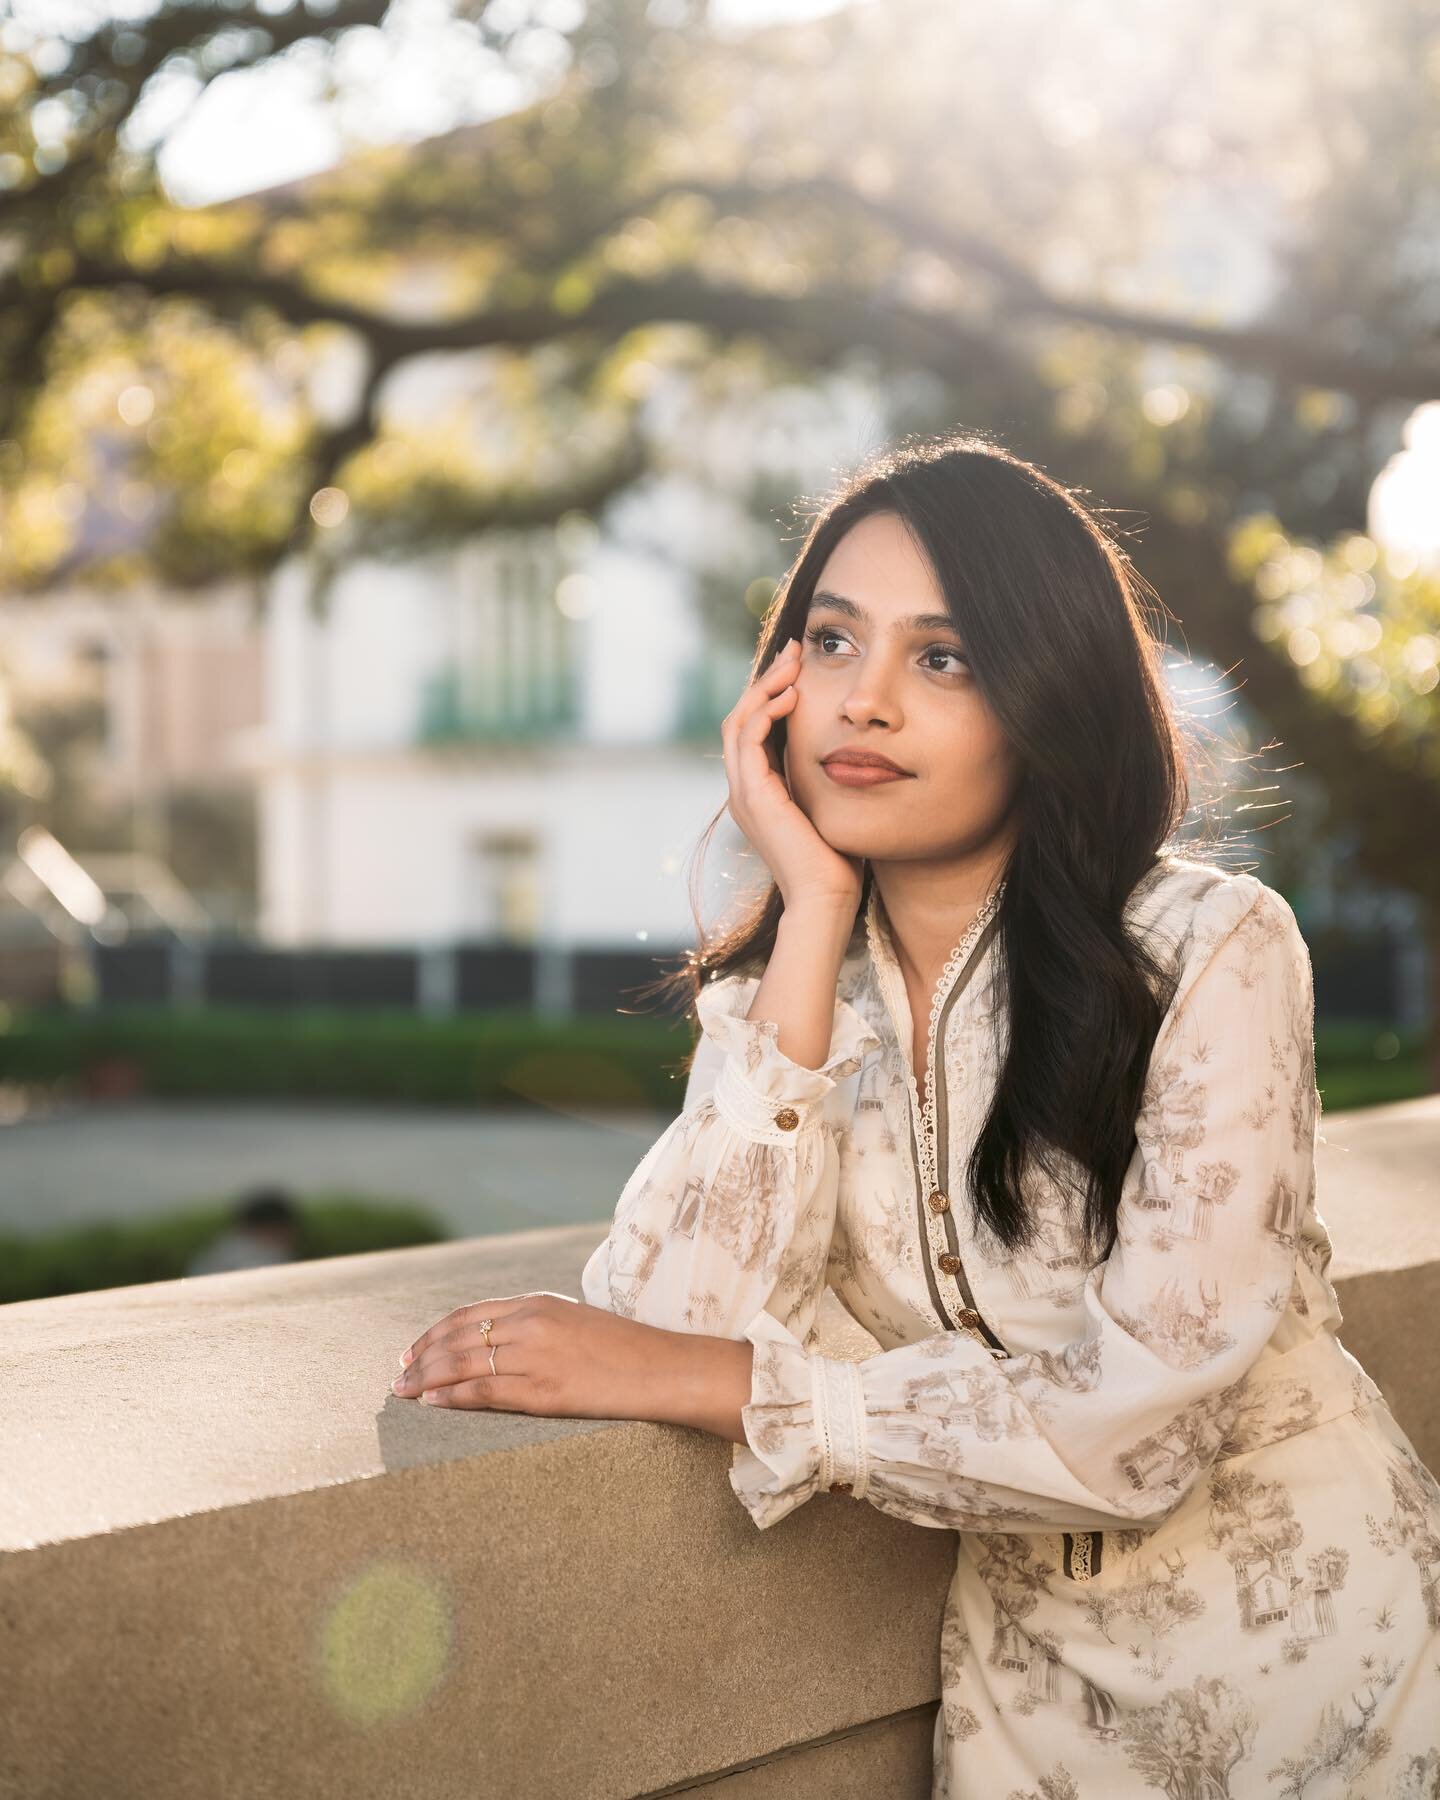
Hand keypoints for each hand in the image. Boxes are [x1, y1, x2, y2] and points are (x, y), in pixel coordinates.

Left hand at [391, 1290, 684, 1422]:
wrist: (664, 1369)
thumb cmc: (626, 1350)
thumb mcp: (576, 1322)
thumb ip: (538, 1326)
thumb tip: (500, 1344)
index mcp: (538, 1303)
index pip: (469, 1314)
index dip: (434, 1333)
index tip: (412, 1349)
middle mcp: (531, 1323)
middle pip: (458, 1338)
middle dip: (421, 1357)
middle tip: (397, 1376)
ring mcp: (536, 1356)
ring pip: (463, 1364)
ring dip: (427, 1379)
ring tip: (403, 1394)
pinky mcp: (544, 1391)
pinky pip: (485, 1393)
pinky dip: (453, 1398)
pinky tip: (432, 1404)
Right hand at [722, 633, 864, 916]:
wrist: (826, 898)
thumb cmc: (837, 861)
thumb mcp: (831, 806)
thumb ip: (828, 779)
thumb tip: (853, 751)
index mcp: (758, 792)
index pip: (754, 729)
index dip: (773, 693)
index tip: (801, 667)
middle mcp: (743, 790)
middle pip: (740, 717)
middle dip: (767, 680)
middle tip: (795, 651)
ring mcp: (743, 793)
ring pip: (738, 721)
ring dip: (765, 687)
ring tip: (794, 663)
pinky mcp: (753, 796)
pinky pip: (748, 738)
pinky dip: (767, 711)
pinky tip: (794, 695)